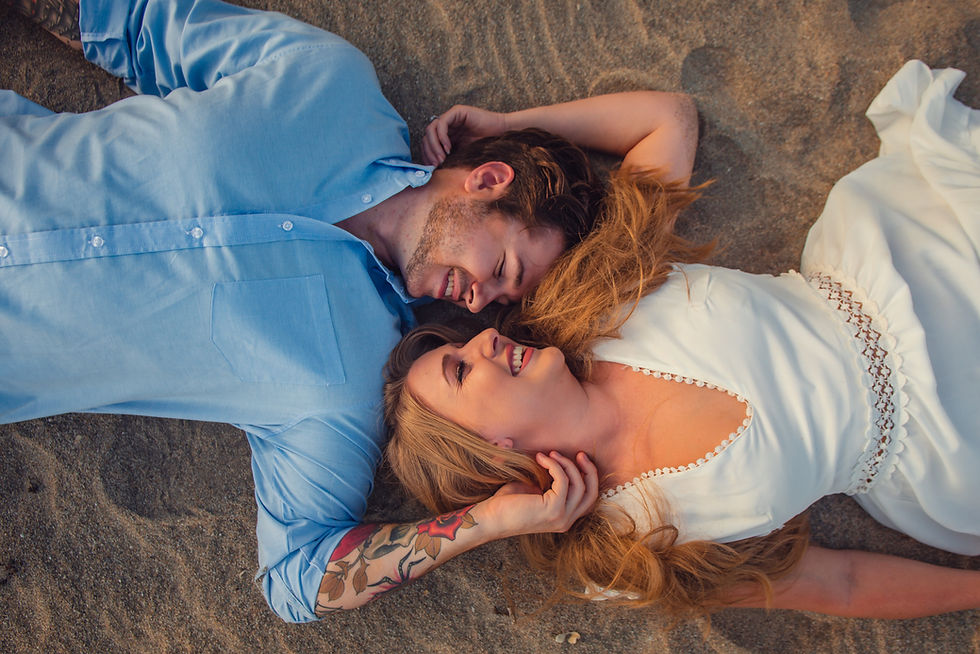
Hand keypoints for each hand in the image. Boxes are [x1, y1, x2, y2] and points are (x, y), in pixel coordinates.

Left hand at [421, 105, 508, 165]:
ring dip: (434, 145)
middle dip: (429, 151)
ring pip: (431, 129)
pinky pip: (442, 123)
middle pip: (427, 135)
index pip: (429, 142)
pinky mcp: (457, 112)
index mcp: (447, 134)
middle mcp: (447, 124)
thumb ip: (448, 158)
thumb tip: (433, 170)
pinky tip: (448, 148)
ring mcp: (451, 117)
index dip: (427, 155)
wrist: (502, 136)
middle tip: (436, 164)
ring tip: (441, 158)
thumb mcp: (462, 156)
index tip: (432, 168)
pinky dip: (442, 137)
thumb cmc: (485, 147)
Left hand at [483, 451, 598, 537]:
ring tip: (551, 453)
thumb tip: (553, 455)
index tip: (579, 459)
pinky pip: (563, 481)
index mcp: (564, 518)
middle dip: (590, 471)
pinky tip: (541, 458)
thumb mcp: (533, 489)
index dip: (589, 478)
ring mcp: (561, 517)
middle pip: (592, 494)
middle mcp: (566, 521)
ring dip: (568, 464)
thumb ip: (549, 480)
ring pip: (580, 485)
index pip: (588, 499)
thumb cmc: (507, 503)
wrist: (490, 518)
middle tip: (580, 454)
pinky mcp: (553, 509)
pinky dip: (555, 466)